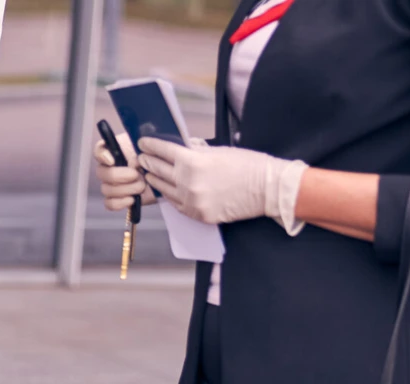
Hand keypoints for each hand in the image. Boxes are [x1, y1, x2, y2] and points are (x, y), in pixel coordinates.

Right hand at [94, 133, 155, 211]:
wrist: (167, 175)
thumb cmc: (157, 157)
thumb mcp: (151, 146)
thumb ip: (139, 149)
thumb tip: (133, 162)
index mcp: (116, 151)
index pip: (99, 150)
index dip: (103, 156)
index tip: (112, 160)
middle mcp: (110, 168)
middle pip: (101, 173)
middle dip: (118, 175)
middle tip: (135, 175)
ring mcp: (113, 184)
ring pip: (106, 189)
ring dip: (124, 189)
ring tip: (141, 186)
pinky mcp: (118, 199)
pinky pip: (109, 203)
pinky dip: (119, 203)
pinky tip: (132, 199)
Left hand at [136, 136, 306, 230]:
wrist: (267, 189)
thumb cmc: (247, 165)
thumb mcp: (219, 150)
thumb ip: (197, 150)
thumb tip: (182, 146)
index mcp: (193, 161)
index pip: (163, 151)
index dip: (151, 145)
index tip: (143, 142)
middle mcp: (188, 182)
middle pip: (159, 170)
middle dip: (148, 162)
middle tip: (142, 157)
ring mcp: (192, 201)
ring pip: (164, 190)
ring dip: (155, 180)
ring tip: (150, 174)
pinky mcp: (198, 215)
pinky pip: (177, 205)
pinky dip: (170, 196)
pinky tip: (166, 191)